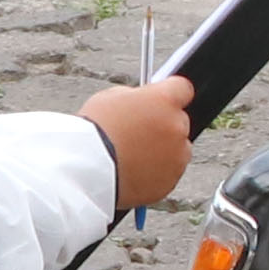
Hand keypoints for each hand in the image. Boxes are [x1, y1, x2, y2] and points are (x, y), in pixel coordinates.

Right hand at [80, 74, 199, 211]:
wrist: (85, 170)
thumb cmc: (93, 131)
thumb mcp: (111, 98)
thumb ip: (136, 98)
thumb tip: (144, 103)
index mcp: (164, 100)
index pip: (183, 88)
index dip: (171, 94)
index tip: (163, 100)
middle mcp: (177, 126)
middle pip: (179, 121)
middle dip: (163, 125)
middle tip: (138, 133)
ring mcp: (177, 156)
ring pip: (177, 150)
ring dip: (162, 150)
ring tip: (132, 156)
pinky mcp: (171, 180)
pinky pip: (168, 173)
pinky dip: (156, 173)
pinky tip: (133, 170)